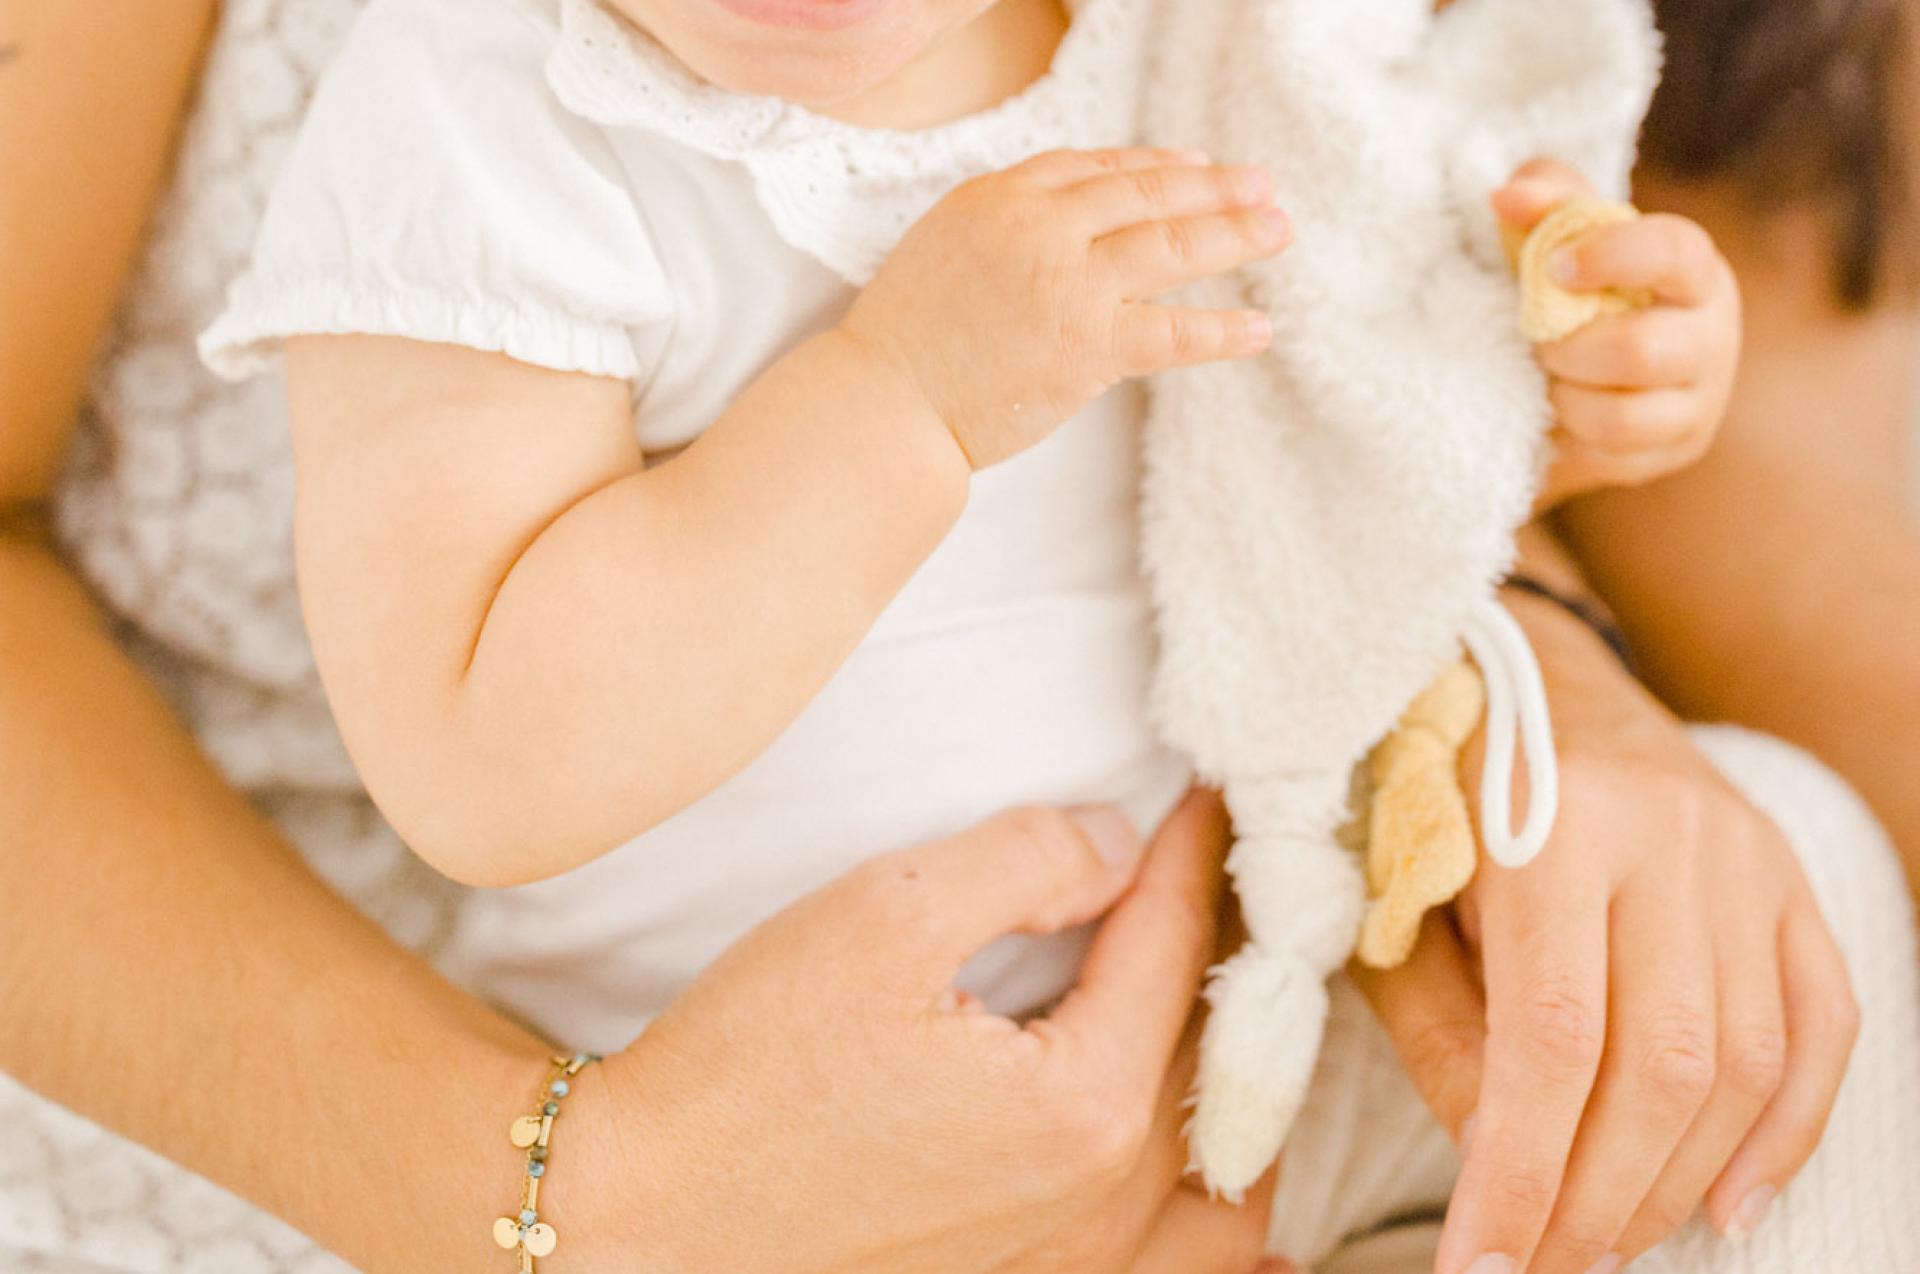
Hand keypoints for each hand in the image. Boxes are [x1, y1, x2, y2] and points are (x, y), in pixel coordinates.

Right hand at [570, 789, 1287, 1273]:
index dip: (1192, 854)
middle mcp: (1096, 1208)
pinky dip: (1211, 1213)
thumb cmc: (751, 1060)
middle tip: (1226, 873)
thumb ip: (1028, 859)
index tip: (1209, 790)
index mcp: (1080, 1107)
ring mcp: (1067, 1272)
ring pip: (1214, 1180)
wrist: (645, 1214)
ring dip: (1237, 1086)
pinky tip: (1211, 1178)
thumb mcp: (887, 912)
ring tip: (1230, 1007)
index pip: (1173, 950)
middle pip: (1212, 1061)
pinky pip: (1168, 1260)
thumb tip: (1121, 845)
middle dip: (1228, 957)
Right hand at [842, 147, 1287, 469]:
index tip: (1195, 164)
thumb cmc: (907, 333)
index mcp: (1000, 194)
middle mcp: (1040, 225)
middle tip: (1262, 183)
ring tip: (1278, 229)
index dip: (1153, 164)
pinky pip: (1172, 333)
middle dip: (1212, 186)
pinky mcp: (1087, 345)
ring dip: (1233, 235)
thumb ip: (1009, 220)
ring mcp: (1068, 283)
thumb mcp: (947, 242)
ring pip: (1170, 244)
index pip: (1095, 166)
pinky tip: (1260, 328)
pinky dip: (1222, 331)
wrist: (884, 399)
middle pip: (1145, 191)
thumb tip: (1072, 218)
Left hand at [1357, 598, 1856, 1273]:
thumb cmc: (1432, 784)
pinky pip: (1821, 1025)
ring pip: (1742, 1061)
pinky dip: (1787, 1131)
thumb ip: (1438, 1025)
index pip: (1552, 1037)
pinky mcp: (1788, 871)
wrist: (1521, 659)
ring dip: (1678, 1180)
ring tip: (1609, 1241)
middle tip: (1544, 1266)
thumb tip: (1497, 1162)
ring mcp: (1742, 850)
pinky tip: (1729, 1204)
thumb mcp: (1392, 889)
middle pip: (1660, 1064)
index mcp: (1549, 819)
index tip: (1481, 1269)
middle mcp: (1665, 829)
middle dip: (1598, 1198)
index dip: (1521, 1172)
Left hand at [1495, 160, 1740, 509]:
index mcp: (1696, 271)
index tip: (1554, 268)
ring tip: (1548, 371)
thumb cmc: (1576, 278)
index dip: (1611, 255)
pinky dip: (1568, 433)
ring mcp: (1700, 403)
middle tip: (1539, 335)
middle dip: (1567, 346)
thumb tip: (1508, 199)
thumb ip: (1541, 197)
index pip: (1676, 252)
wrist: (1580, 359)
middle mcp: (1714, 337)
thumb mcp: (1557, 227)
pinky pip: (1608, 457)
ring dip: (1564, 394)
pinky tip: (1558, 409)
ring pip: (1622, 417)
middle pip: (1640, 351)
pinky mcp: (1674, 451)